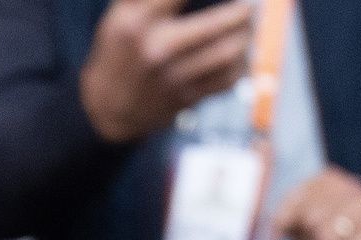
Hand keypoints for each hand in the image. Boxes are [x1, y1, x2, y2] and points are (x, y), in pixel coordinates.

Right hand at [80, 0, 252, 143]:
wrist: (108, 108)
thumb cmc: (120, 51)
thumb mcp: (120, 16)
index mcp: (136, 24)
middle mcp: (156, 50)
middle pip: (220, 23)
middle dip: (244, 9)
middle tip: (253, 3)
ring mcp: (172, 78)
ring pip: (229, 52)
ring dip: (248, 34)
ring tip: (251, 22)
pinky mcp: (185, 98)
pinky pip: (227, 79)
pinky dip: (242, 62)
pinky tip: (243, 50)